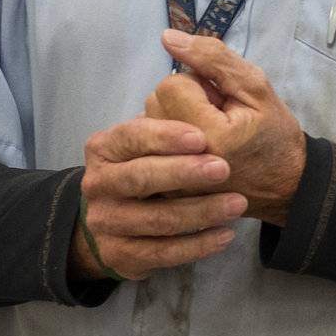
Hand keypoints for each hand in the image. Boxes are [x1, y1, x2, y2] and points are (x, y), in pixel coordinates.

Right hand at [75, 115, 241, 282]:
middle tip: (224, 169)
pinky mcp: (119, 254)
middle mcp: (97, 184)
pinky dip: (196, 246)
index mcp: (103, 148)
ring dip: (200, 212)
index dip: (166, 137)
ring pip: (157, 220)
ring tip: (237, 204)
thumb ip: (169, 116)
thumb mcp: (151, 138)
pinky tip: (225, 235)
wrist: (120, 219)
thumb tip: (201, 81)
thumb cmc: (148, 166)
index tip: (202, 138)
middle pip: (141, 179)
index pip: (131, 137)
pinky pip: (162, 253)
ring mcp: (105, 222)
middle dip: (184, 174)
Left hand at [144, 30, 307, 226]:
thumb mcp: (256, 88)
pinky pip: (149, 145)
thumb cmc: (274, 136)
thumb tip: (168, 37)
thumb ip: (212, 58)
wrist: (285, 186)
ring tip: (206, 134)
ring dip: (174, 117)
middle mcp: (180, 161)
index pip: (172, 85)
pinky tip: (190, 148)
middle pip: (156, 101)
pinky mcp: (164, 189)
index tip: (223, 103)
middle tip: (217, 118)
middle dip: (184, 100)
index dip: (199, 85)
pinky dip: (167, 139)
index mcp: (206, 136)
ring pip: (149, 120)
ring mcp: (169, 180)